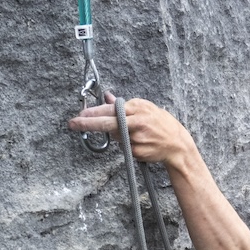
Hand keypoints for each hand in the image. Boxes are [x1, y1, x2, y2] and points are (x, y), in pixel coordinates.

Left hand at [68, 95, 192, 167]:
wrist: (177, 144)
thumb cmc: (160, 123)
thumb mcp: (144, 108)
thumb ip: (124, 105)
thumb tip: (107, 97)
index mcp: (136, 108)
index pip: (110, 109)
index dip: (93, 112)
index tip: (79, 114)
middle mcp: (135, 123)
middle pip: (107, 123)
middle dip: (88, 123)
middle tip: (72, 124)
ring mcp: (136, 139)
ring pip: (117, 137)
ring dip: (120, 135)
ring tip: (138, 133)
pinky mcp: (136, 152)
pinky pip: (124, 148)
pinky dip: (129, 145)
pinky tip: (141, 142)